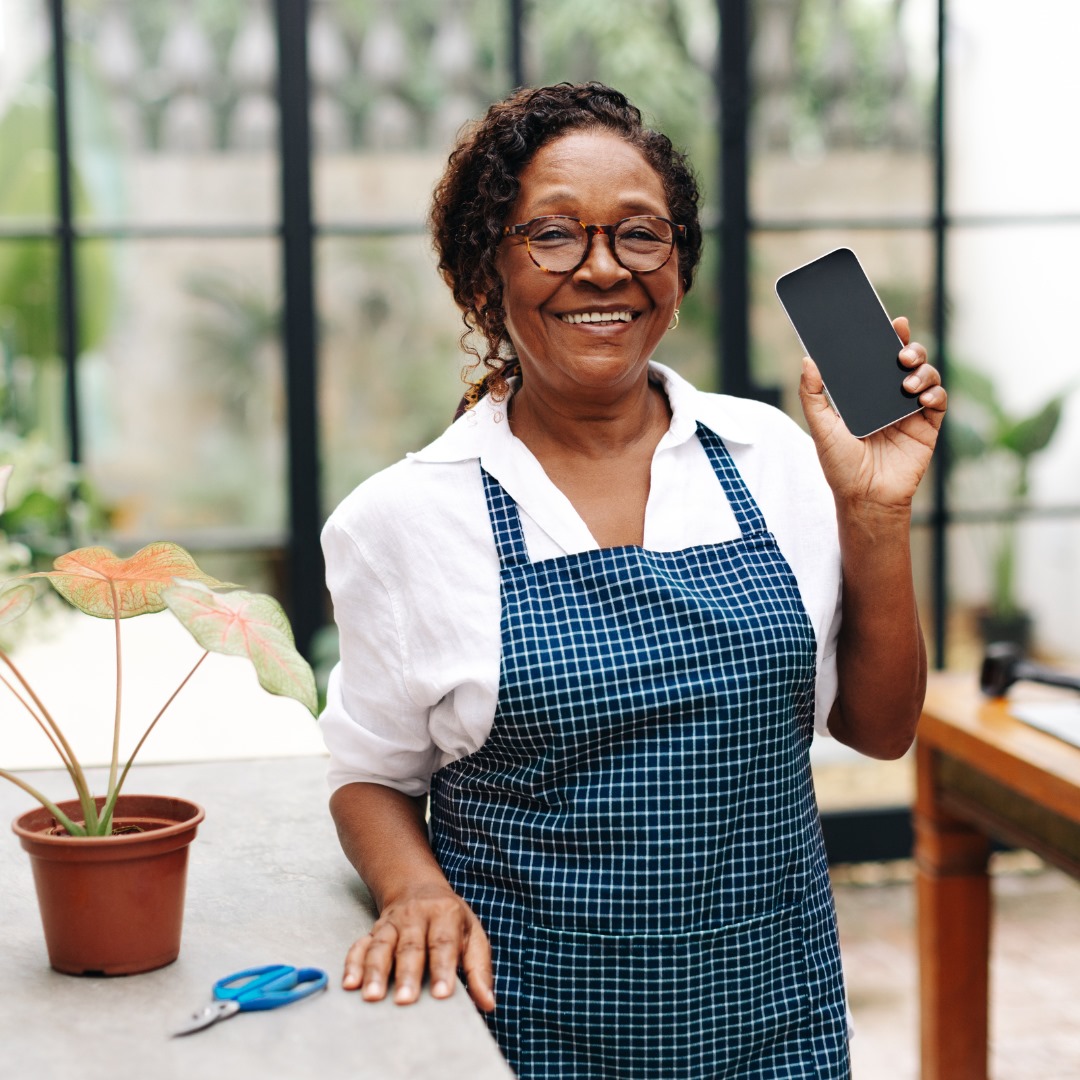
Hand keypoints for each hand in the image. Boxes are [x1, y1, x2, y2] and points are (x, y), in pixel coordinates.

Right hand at [343, 883, 494, 1011]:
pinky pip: (360, 945)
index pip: (444, 944)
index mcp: (445, 915)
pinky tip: (350, 984)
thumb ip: (479, 969)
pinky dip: (353, 963)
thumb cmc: (451, 921)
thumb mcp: (473, 935)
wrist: (418, 888)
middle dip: (407, 974)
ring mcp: (392, 923)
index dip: (443, 969)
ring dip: (375, 971)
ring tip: (372, 997)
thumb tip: (488, 1003)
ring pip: (381, 946)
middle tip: (404, 1001)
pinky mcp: (373, 931)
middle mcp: (416, 916)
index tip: (442, 995)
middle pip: (410, 946)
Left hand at [799, 316, 946, 510]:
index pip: (878, 359)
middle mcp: (889, 398)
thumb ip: (812, 395)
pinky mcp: (927, 427)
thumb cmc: (840, 466)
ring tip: (907, 382)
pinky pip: (939, 401)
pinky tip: (922, 398)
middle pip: (907, 361)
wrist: (864, 498)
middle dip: (910, 348)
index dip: (887, 338)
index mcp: (866, 394)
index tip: (892, 322)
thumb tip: (807, 360)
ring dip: (922, 371)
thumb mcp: (821, 427)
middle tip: (901, 352)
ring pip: (926, 376)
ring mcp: (910, 411)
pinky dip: (935, 394)